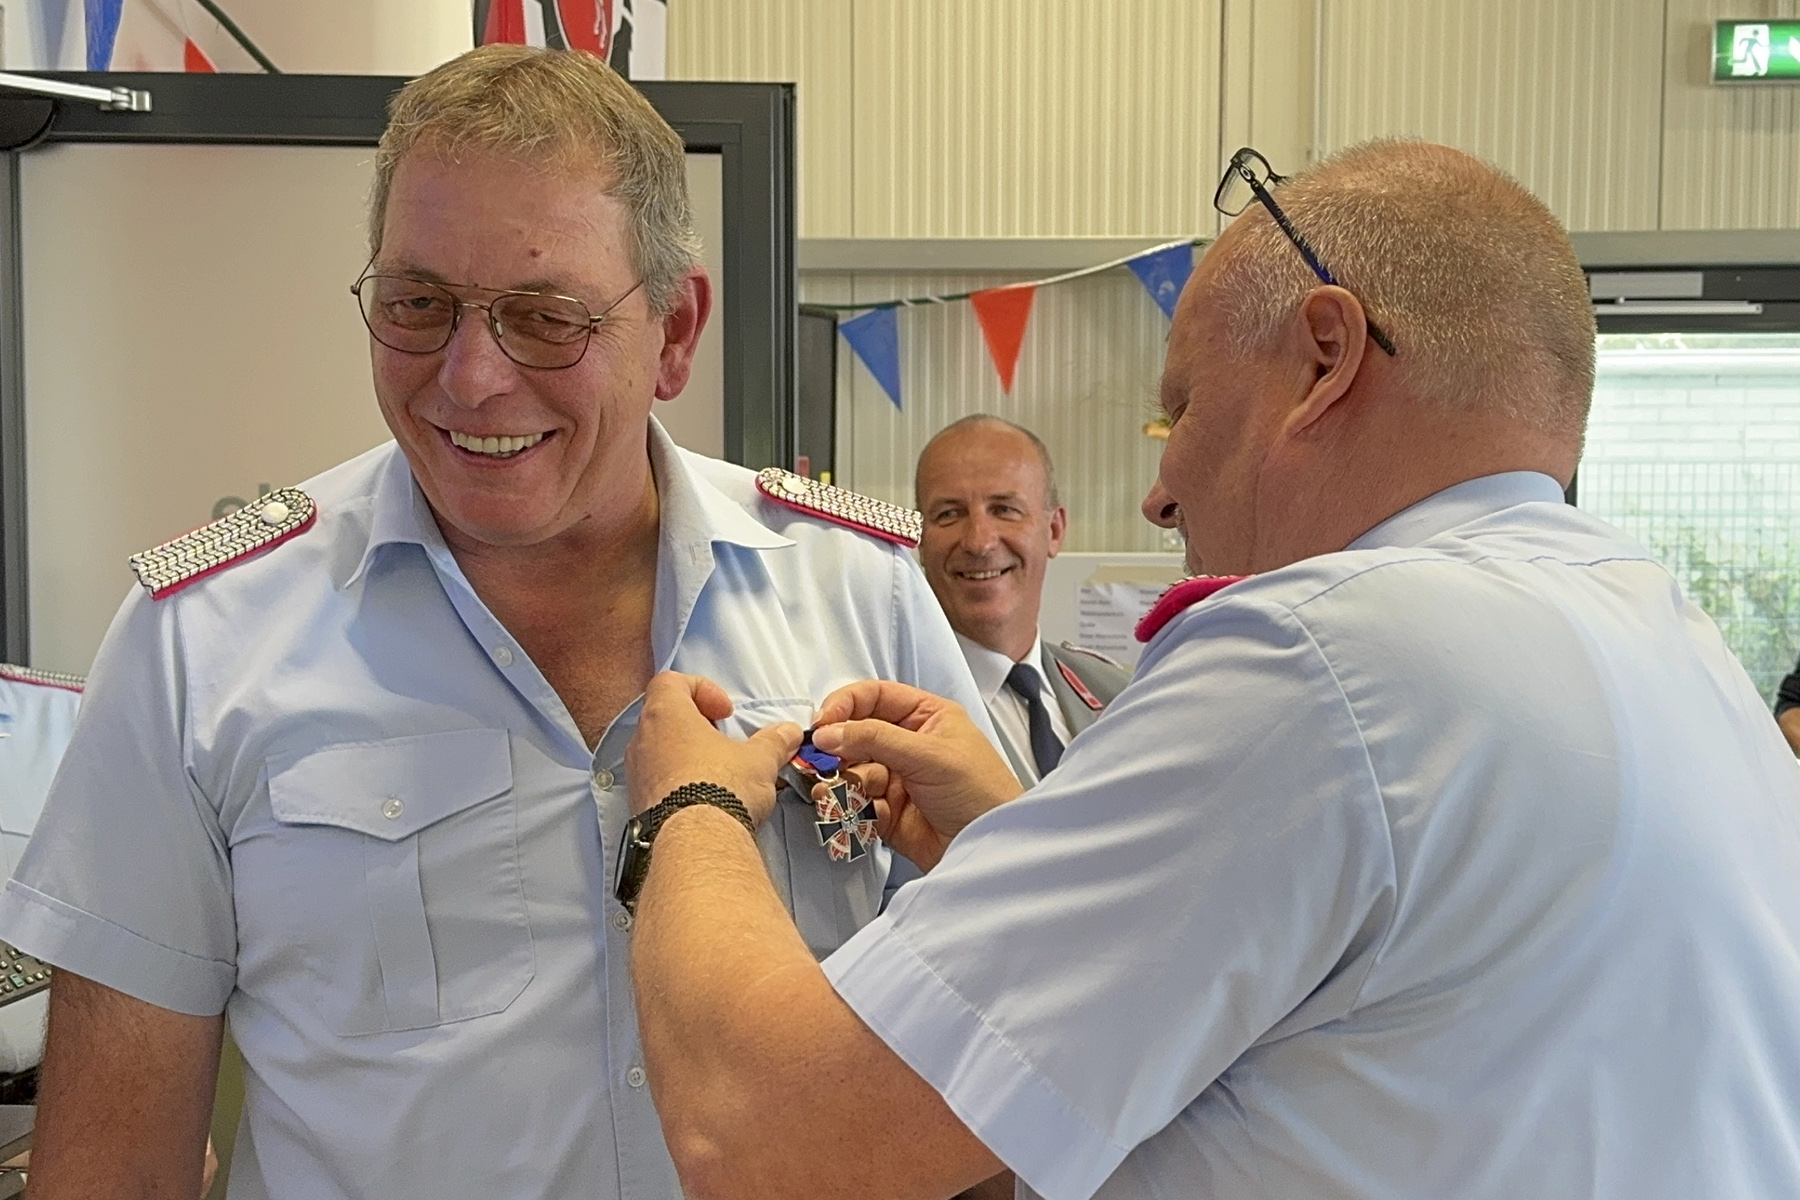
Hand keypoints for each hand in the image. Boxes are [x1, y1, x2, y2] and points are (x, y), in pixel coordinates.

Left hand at [627, 672, 803, 824]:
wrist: (694, 844)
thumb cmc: (720, 789)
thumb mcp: (759, 760)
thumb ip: (773, 742)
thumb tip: (788, 733)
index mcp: (666, 715)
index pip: (670, 682)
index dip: (700, 688)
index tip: (724, 711)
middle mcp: (643, 740)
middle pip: (663, 717)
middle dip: (695, 725)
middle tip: (723, 741)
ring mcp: (636, 774)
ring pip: (657, 751)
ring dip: (685, 755)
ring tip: (718, 773)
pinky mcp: (638, 805)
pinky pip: (655, 782)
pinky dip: (677, 783)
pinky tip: (704, 799)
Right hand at [811, 681, 1023, 870]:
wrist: (992, 849)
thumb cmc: (982, 792)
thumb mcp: (930, 755)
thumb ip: (876, 739)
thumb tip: (829, 731)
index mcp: (925, 717)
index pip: (873, 698)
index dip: (844, 705)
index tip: (821, 723)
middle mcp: (907, 745)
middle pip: (855, 736)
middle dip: (836, 750)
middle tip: (821, 763)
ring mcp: (896, 778)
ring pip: (851, 772)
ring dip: (841, 782)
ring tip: (837, 794)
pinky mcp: (887, 812)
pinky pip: (855, 804)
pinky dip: (848, 808)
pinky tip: (854, 813)